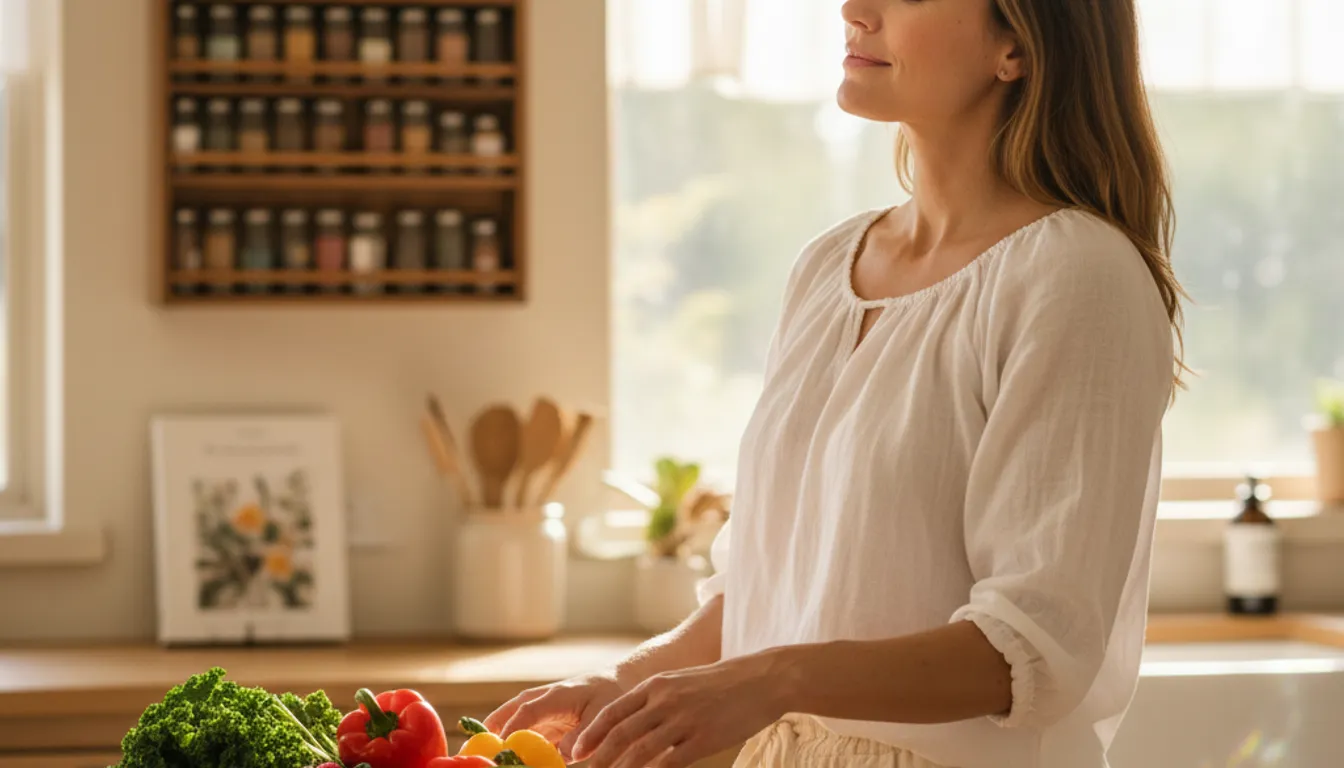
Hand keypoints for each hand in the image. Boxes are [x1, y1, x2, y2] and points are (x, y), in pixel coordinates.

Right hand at [484, 672, 626, 760]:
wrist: (616, 682)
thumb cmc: (610, 695)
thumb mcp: (603, 713)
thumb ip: (585, 734)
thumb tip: (567, 753)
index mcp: (557, 695)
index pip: (527, 711)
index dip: (512, 729)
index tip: (501, 746)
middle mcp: (543, 699)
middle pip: (511, 711)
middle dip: (491, 726)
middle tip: (472, 742)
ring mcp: (541, 709)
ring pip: (512, 718)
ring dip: (496, 732)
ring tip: (478, 748)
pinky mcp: (544, 720)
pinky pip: (523, 729)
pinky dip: (510, 739)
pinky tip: (503, 753)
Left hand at [572, 653, 789, 767]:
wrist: (762, 678)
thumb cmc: (720, 684)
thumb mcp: (681, 683)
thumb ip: (655, 701)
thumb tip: (630, 724)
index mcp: (656, 686)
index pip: (613, 713)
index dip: (591, 735)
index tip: (576, 753)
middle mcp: (664, 701)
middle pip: (620, 734)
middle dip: (597, 759)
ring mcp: (684, 719)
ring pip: (640, 751)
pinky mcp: (704, 738)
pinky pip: (671, 762)